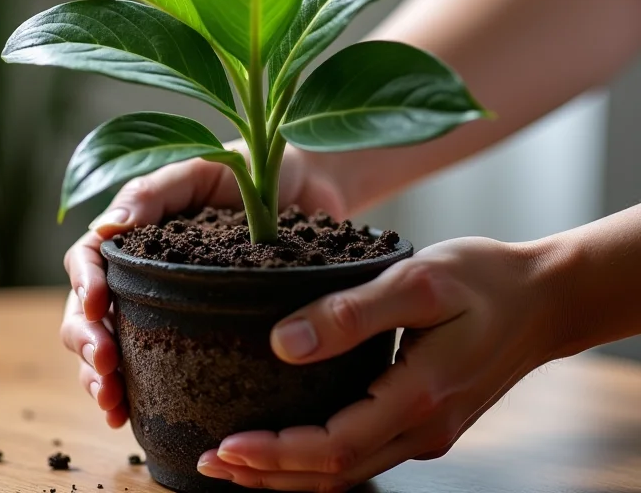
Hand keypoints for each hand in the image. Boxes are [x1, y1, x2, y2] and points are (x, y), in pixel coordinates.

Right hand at [59, 142, 346, 426]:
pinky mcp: (197, 324)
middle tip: (105, 371)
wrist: (308, 183)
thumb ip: (154, 192)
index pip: (88, 258)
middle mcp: (143, 267)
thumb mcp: (202, 168)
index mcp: (137, 229)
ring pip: (114, 341)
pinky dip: (135, 389)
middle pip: (88, 309)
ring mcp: (167, 299)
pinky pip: (155, 360)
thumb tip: (102, 228)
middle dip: (87, 342)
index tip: (95, 307)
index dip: (82, 284)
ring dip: (100, 376)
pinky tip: (129, 412)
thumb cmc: (252, 166)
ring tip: (112, 404)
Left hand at [197, 236, 555, 490]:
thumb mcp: (417, 282)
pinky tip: (293, 440)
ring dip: (290, 471)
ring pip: (348, 469)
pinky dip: (320, 456)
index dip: (274, 454)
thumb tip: (284, 343)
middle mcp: (422, 428)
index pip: (332, 448)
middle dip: (268, 474)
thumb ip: (353, 313)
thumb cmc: (482, 280)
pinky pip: (364, 452)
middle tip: (211, 462)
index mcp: (419, 397)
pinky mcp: (427, 417)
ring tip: (238, 461)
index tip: (226, 446)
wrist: (543, 298)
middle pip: (333, 472)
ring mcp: (427, 429)